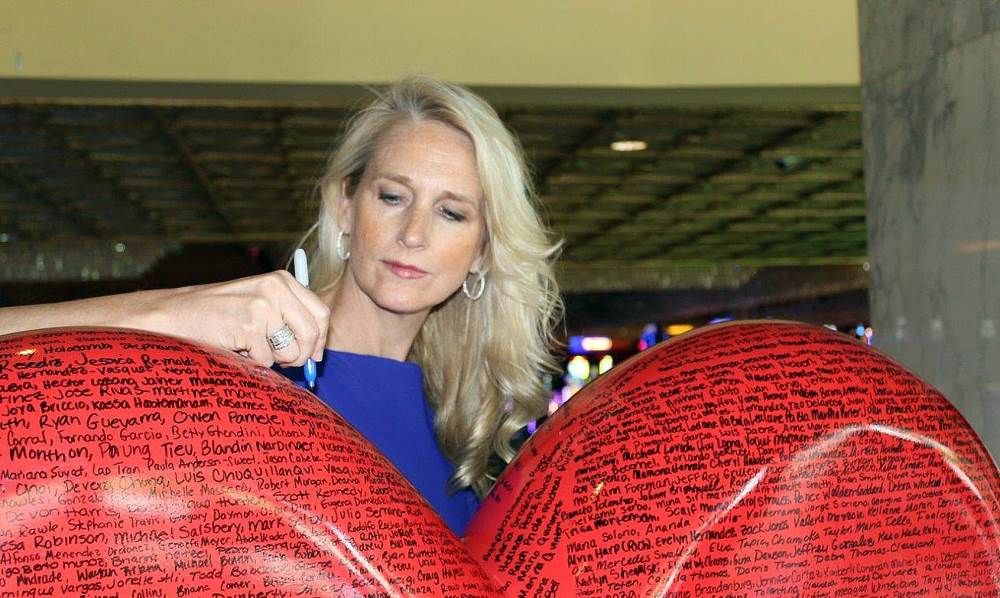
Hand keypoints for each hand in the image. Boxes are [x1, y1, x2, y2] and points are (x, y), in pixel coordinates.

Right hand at [149, 271, 330, 367]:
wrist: (176, 315)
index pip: (321, 313)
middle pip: (312, 333)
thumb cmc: (219, 314)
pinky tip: (235, 347)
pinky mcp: (249, 327)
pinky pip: (266, 360)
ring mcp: (263, 307)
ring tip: (249, 346)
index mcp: (282, 281)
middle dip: (302, 355)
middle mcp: (276, 289)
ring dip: (273, 359)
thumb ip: (289, 318)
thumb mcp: (259, 303)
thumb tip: (316, 353)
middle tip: (285, 362)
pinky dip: (252, 362)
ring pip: (291, 351)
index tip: (315, 356)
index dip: (321, 339)